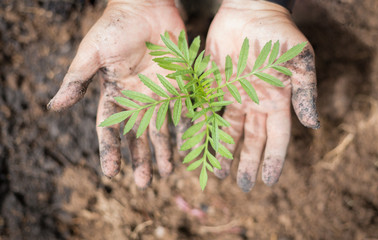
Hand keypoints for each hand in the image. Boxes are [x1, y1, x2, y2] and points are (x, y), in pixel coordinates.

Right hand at [48, 0, 186, 187]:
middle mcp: (138, 99)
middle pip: (138, 136)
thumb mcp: (92, 53)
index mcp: (115, 94)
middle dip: (141, 159)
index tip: (112, 173)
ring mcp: (160, 94)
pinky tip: (192, 146)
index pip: (111, 129)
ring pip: (163, 128)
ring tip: (169, 171)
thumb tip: (54, 107)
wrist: (146, 6)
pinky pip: (186, 110)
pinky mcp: (180, 84)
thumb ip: (77, 80)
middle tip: (145, 183)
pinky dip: (188, 128)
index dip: (111, 151)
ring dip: (165, 150)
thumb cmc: (115, 27)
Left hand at [206, 0, 318, 191]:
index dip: (274, 160)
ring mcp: (233, 95)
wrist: (250, 10)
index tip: (268, 181)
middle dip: (246, 161)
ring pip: (227, 129)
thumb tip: (314, 125)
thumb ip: (305, 91)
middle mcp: (254, 102)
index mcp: (276, 101)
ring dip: (223, 150)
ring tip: (216, 170)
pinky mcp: (214, 84)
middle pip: (251, 139)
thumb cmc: (279, 34)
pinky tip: (195, 142)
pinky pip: (206, 109)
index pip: (277, 138)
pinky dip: (201, 126)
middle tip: (240, 184)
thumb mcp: (299, 61)